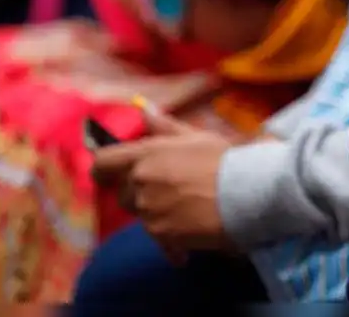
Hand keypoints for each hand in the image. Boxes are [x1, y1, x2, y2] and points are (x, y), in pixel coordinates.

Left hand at [92, 108, 233, 257]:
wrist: (246, 192)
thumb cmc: (224, 160)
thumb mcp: (195, 137)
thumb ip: (164, 125)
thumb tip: (143, 107)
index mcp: (146, 153)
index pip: (103, 162)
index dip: (102, 169)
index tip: (107, 175)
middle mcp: (140, 181)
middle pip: (123, 192)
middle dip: (139, 192)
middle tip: (169, 191)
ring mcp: (149, 209)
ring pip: (140, 214)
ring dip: (156, 212)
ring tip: (186, 209)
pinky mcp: (160, 234)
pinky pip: (156, 236)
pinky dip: (169, 239)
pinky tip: (188, 239)